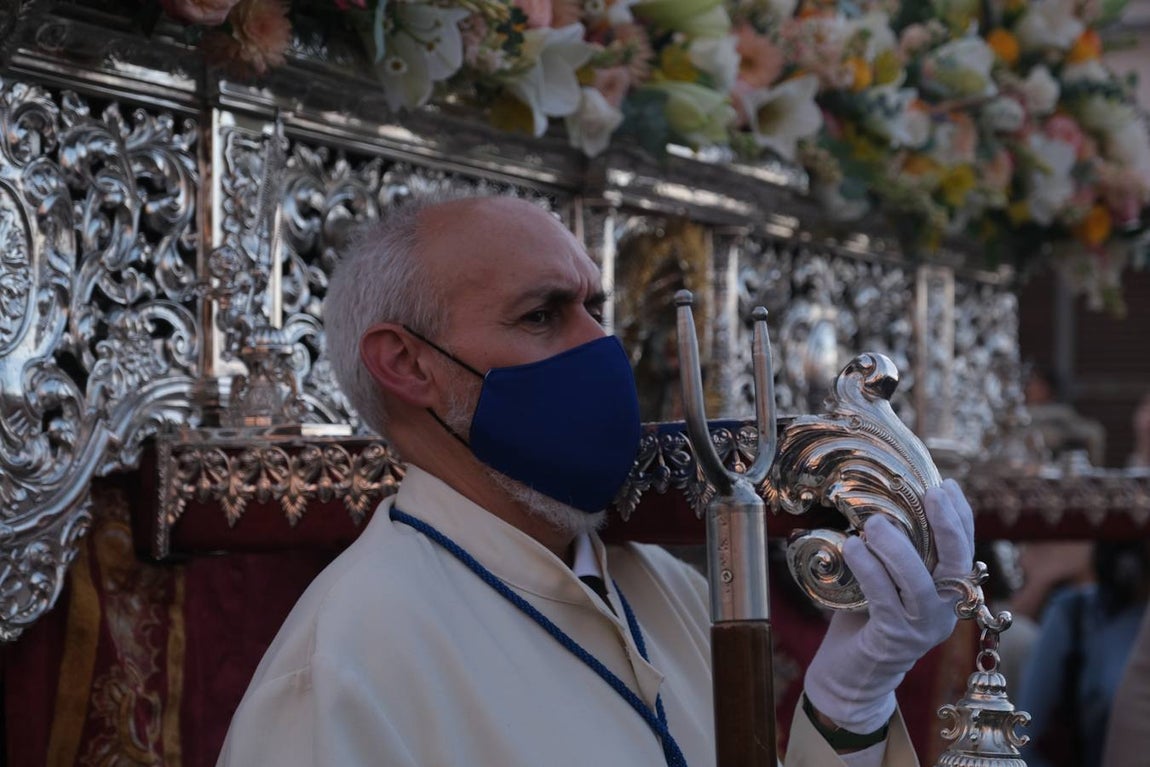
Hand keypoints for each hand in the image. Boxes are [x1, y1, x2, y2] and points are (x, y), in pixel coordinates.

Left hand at [804, 479, 974, 733]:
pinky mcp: (892, 640)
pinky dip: (869, 570)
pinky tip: (852, 547)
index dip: (960, 517)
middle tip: (931, 494)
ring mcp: (920, 629)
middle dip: (949, 527)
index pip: (965, 551)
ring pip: (920, 584)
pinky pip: (884, 599)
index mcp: (948, 596)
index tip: (946, 485)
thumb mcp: (887, 580)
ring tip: (875, 523)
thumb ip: (895, 551)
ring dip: (898, 548)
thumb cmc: (867, 620)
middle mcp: (943, 613)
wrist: (852, 676)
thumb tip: (883, 502)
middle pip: (958, 566)